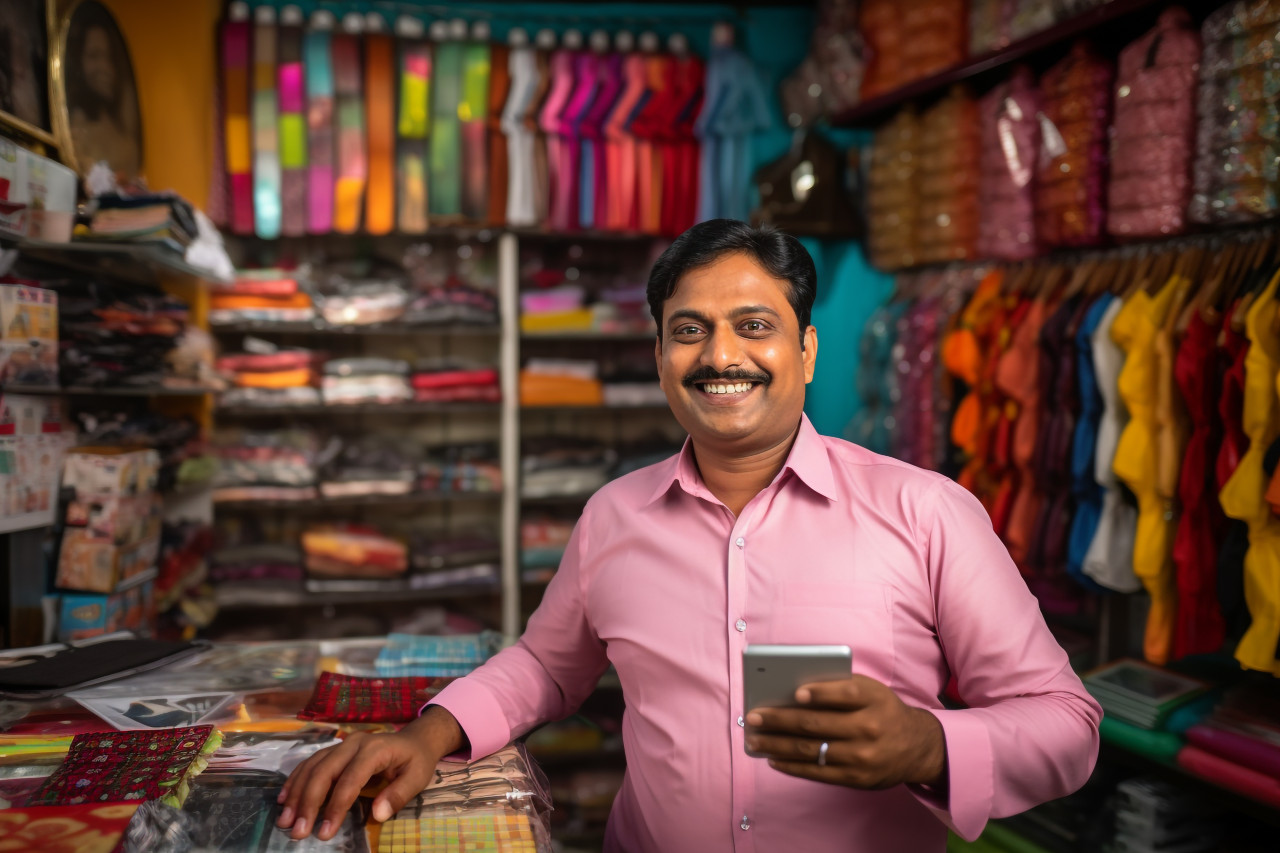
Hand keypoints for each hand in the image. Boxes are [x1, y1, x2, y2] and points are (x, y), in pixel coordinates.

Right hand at [277, 705, 463, 839]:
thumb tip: (378, 815)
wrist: (414, 740)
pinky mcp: (334, 749)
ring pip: (312, 767)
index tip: (324, 833)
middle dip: (307, 802)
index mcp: (374, 750)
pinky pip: (310, 763)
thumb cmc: (416, 761)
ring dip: (296, 793)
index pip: (350, 780)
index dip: (335, 807)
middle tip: (297, 831)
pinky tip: (285, 799)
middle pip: (324, 772)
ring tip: (285, 820)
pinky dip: (296, 780)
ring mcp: (342, 744)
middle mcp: (353, 744)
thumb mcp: (417, 778)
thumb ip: (398, 795)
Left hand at [744, 674, 945, 789]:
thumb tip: (793, 693)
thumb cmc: (883, 710)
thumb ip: (840, 687)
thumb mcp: (872, 691)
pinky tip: (773, 759)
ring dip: (777, 746)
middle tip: (752, 717)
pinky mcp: (856, 778)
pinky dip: (791, 766)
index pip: (846, 693)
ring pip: (811, 750)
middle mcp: (869, 728)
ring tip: (754, 740)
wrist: (917, 747)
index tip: (795, 693)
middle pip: (817, 724)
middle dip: (779, 720)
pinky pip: (818, 772)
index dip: (821, 693)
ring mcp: (862, 757)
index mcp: (874, 700)